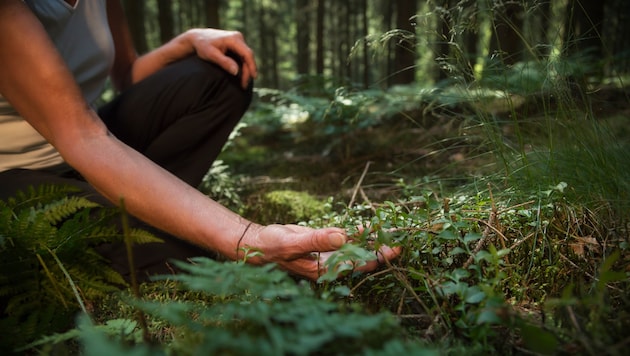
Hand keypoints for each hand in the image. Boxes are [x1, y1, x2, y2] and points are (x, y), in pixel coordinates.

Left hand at [186, 28, 256, 87]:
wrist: (197, 37)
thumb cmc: (202, 46)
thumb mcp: (211, 55)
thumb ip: (224, 62)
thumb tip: (236, 72)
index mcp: (233, 39)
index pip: (247, 54)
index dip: (252, 66)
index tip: (253, 77)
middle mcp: (238, 37)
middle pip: (248, 56)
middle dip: (248, 71)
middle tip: (244, 85)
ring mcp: (237, 40)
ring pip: (246, 56)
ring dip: (246, 69)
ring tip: (243, 82)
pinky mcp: (236, 44)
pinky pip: (242, 55)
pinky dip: (242, 65)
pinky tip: (241, 74)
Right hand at [240, 224, 400, 280]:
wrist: (259, 243)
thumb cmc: (272, 246)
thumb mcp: (292, 242)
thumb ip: (317, 240)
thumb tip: (343, 236)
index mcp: (325, 269)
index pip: (359, 265)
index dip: (378, 256)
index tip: (395, 246)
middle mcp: (330, 264)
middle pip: (363, 260)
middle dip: (382, 250)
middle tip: (402, 239)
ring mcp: (328, 255)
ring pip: (357, 249)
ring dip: (373, 242)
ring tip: (392, 232)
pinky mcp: (325, 245)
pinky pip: (347, 240)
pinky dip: (358, 234)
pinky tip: (370, 227)